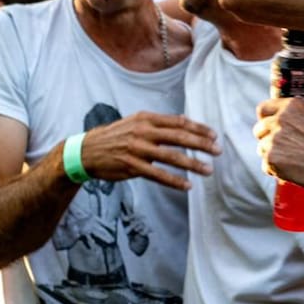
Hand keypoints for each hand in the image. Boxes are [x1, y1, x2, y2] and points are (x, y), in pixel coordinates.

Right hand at [77, 111, 219, 190]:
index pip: (179, 122)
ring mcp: (137, 150)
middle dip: (202, 144)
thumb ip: (159, 123)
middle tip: (218, 151)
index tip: (214, 135)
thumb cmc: (115, 136)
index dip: (199, 128)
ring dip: (192, 164)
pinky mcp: (131, 167)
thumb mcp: (135, 121)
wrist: (85, 151)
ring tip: (208, 169)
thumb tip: (184, 121)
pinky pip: (158, 175)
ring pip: (171, 157)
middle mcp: (143, 132)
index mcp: (147, 119)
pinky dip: (174, 180)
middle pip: (179, 137)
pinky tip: (187, 185)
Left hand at [255, 96, 303, 187]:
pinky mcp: (271, 161)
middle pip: (259, 129)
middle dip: (268, 136)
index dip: (267, 116)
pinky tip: (289, 170)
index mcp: (292, 107)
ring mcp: (272, 142)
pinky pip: (266, 165)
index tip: (272, 122)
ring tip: (289, 159)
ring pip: (262, 148)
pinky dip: (275, 169)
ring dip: (272, 153)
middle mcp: (278, 122)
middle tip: (281, 143)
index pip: (264, 108)